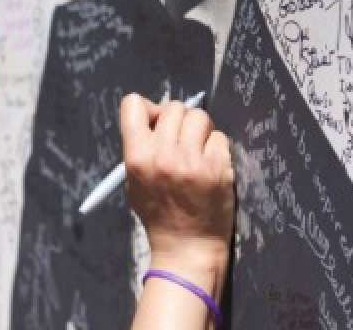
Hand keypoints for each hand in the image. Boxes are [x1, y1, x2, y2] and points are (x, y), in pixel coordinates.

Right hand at [119, 94, 233, 284]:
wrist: (186, 248)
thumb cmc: (159, 214)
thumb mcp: (135, 182)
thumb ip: (142, 147)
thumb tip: (158, 114)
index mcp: (137, 157)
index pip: (133, 104)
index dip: (148, 108)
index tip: (157, 123)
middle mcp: (163, 155)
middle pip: (174, 107)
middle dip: (179, 120)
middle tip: (182, 140)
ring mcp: (192, 160)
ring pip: (199, 117)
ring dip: (200, 131)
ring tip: (197, 152)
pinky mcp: (218, 167)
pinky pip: (219, 137)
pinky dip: (216, 148)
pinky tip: (211, 167)